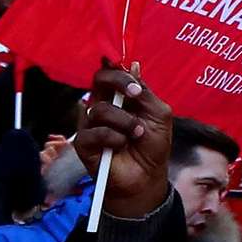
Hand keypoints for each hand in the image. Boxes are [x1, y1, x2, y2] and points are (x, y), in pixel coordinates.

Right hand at [74, 66, 176, 221]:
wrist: (147, 176)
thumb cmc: (153, 144)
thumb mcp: (158, 115)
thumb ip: (145, 92)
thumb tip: (134, 65)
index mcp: (120, 96)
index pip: (112, 72)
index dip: (119, 69)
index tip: (135, 80)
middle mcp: (103, 105)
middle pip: (99, 80)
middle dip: (118, 82)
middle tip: (134, 94)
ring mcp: (91, 124)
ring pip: (100, 109)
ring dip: (125, 121)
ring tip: (137, 134)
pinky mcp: (83, 143)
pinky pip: (94, 132)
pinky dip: (113, 137)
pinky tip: (121, 145)